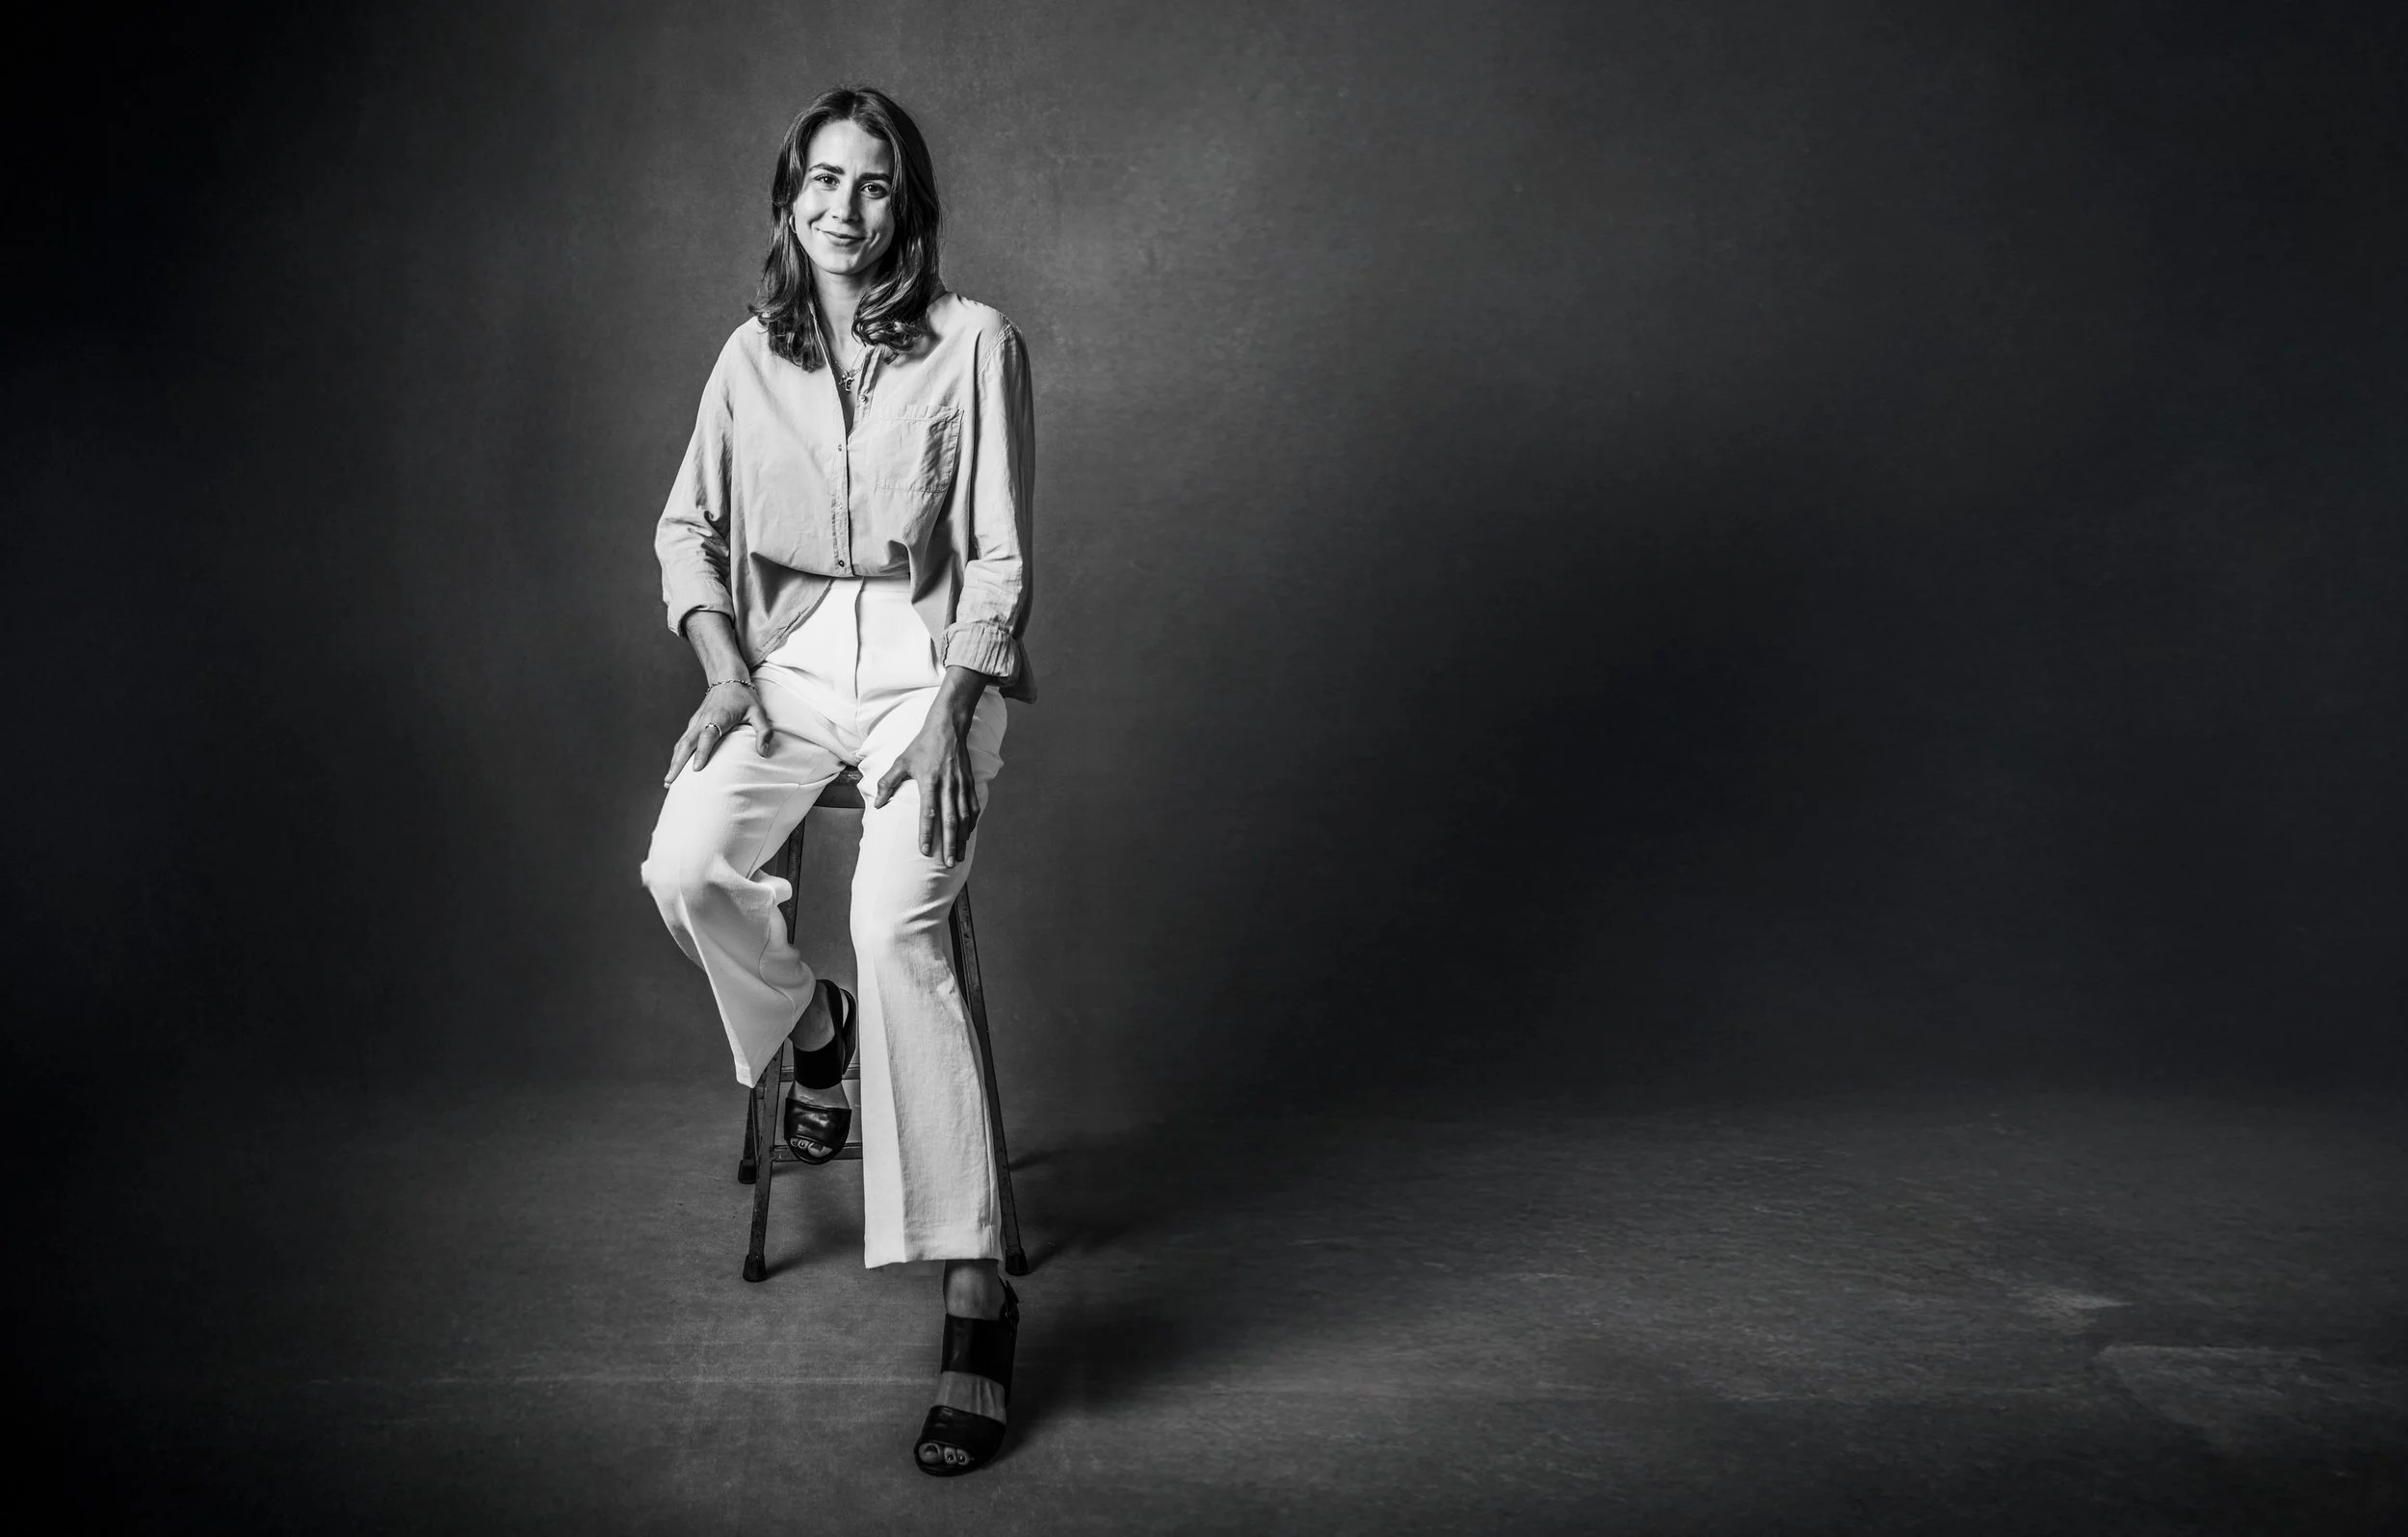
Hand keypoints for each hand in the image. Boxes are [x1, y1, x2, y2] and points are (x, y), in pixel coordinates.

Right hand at [664, 680, 769, 784]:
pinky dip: (676, 755)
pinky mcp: (693, 724)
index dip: (702, 752)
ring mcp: (695, 722)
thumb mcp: (758, 711)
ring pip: (681, 743)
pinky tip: (674, 768)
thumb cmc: (744, 697)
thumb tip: (764, 753)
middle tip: (670, 782)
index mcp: (718, 717)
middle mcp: (703, 720)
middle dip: (677, 763)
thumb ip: (764, 732)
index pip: (708, 737)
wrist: (727, 678)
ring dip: (673, 761)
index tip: (696, 769)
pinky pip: (682, 741)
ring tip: (668, 781)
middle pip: (686, 743)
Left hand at [873, 708, 979, 866]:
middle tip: (947, 864)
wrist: (948, 727)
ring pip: (964, 817)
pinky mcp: (970, 783)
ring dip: (961, 839)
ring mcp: (961, 785)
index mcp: (929, 781)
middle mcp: (948, 785)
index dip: (927, 832)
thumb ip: (888, 783)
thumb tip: (878, 805)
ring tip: (957, 856)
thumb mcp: (901, 761)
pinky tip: (967, 836)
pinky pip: (973, 807)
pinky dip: (971, 823)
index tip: (925, 851)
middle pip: (950, 820)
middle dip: (948, 844)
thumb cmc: (922, 745)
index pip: (928, 812)